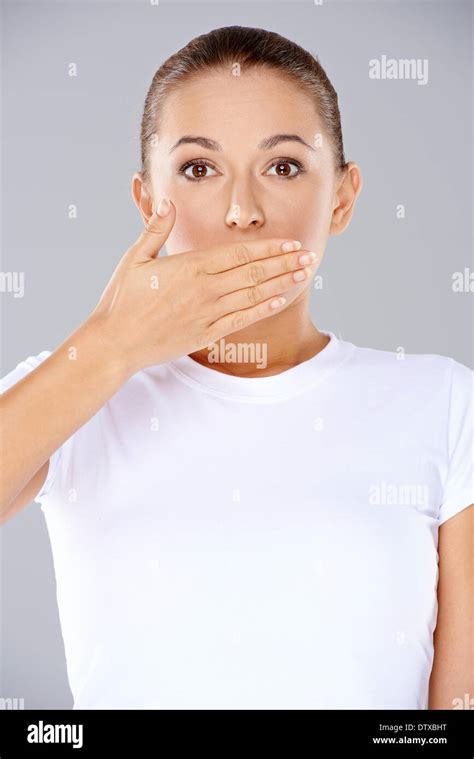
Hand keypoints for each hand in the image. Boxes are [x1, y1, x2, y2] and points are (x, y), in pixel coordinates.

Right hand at [87, 199, 317, 373]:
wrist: (115, 343)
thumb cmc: (121, 300)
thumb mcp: (135, 258)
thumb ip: (156, 229)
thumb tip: (167, 202)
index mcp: (191, 267)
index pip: (240, 253)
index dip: (269, 248)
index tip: (291, 244)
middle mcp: (206, 290)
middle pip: (254, 273)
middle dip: (285, 264)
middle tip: (310, 256)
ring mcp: (208, 313)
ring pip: (254, 296)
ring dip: (281, 284)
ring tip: (304, 275)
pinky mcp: (206, 334)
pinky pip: (242, 320)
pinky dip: (263, 310)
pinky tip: (280, 301)